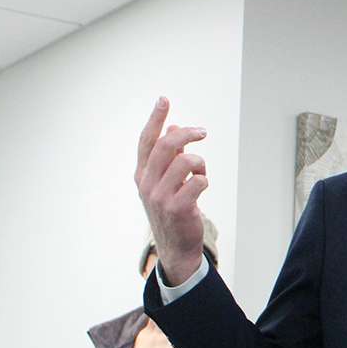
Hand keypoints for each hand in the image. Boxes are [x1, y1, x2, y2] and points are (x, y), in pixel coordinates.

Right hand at [135, 97, 209, 285]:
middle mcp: (147, 183)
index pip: (146, 141)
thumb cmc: (172, 210)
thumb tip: (174, 128)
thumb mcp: (165, 182)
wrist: (175, 247)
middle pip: (167, 145)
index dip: (155, 119)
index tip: (164, 100)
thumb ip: (169, 156)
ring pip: (186, 161)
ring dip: (199, 163)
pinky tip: (201, 188)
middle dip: (188, 133)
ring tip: (201, 172)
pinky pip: (199, 181)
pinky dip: (204, 180)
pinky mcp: (178, 208)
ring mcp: (160, 197)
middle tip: (203, 132)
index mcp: (142, 174)